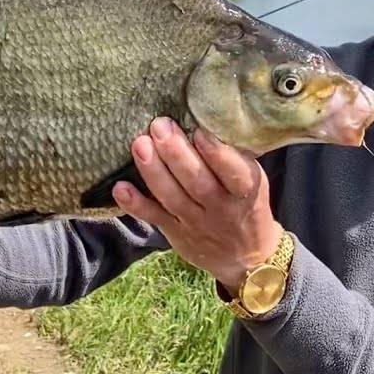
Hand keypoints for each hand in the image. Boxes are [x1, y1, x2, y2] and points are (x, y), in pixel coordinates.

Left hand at [113, 117, 281, 291]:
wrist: (246, 257)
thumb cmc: (247, 204)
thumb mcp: (254, 181)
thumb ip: (233, 156)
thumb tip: (207, 117)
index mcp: (245, 191)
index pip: (234, 172)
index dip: (217, 153)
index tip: (199, 130)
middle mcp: (220, 208)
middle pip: (197, 182)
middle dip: (176, 153)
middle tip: (160, 125)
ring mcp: (196, 223)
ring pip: (173, 197)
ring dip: (154, 171)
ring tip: (140, 143)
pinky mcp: (175, 233)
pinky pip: (154, 218)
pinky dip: (136, 204)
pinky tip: (120, 187)